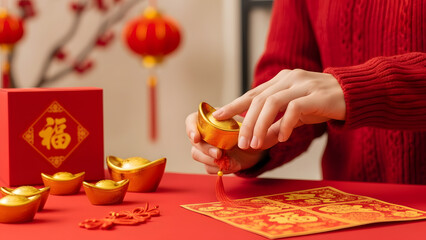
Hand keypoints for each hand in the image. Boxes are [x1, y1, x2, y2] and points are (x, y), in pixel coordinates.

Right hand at [185, 112, 263, 173]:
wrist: (257, 147)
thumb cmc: (250, 130)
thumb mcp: (245, 123)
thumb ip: (232, 120)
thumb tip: (219, 116)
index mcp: (210, 119)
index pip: (191, 121)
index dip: (191, 129)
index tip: (196, 138)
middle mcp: (204, 133)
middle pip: (194, 142)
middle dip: (206, 149)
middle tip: (219, 154)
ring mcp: (206, 148)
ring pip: (197, 155)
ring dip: (211, 160)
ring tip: (230, 162)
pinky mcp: (211, 162)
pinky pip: (208, 167)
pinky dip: (220, 168)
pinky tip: (233, 165)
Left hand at [212, 69, 345, 148]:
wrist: (354, 95)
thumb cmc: (322, 104)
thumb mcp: (295, 115)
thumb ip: (276, 126)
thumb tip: (257, 142)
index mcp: (280, 80)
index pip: (252, 93)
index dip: (234, 105)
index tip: (217, 117)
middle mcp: (288, 78)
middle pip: (259, 99)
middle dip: (246, 122)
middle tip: (240, 142)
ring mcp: (302, 84)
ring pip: (272, 103)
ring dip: (260, 125)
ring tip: (255, 144)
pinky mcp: (315, 95)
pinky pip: (294, 109)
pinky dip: (285, 125)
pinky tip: (281, 138)